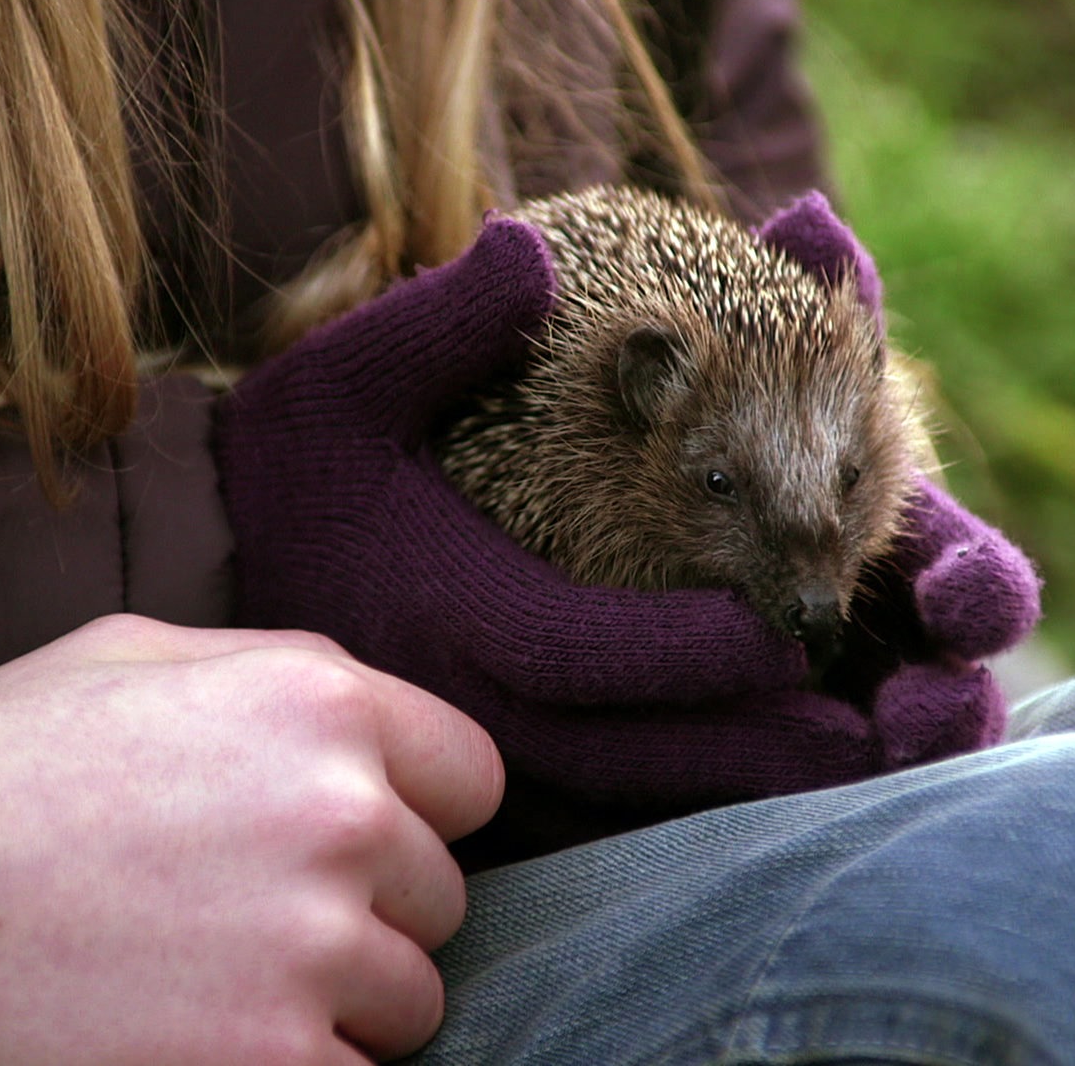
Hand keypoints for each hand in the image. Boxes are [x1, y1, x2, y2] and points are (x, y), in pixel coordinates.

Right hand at [0, 616, 501, 1064]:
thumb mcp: (134, 655)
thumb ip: (278, 669)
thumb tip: (367, 716)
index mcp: (319, 704)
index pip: (471, 781)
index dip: (417, 815)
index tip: (359, 845)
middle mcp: (344, 819)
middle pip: (436, 900)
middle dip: (364, 913)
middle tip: (246, 920)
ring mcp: (316, 951)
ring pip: (406, 1002)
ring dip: (335, 1004)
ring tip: (214, 983)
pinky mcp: (277, 1064)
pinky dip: (294, 1065)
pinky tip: (203, 1036)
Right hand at [213, 203, 1036, 868]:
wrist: (212, 586)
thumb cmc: (290, 475)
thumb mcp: (337, 380)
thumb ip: (433, 324)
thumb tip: (526, 252)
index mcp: (442, 608)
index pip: (581, 651)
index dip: (685, 653)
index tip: (779, 629)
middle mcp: (457, 702)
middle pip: (621, 756)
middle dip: (747, 748)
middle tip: (862, 742)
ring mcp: (463, 758)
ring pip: (611, 803)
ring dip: (728, 792)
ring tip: (840, 775)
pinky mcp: (468, 784)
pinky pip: (580, 822)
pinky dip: (669, 812)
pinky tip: (747, 795)